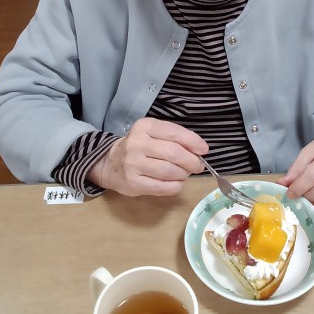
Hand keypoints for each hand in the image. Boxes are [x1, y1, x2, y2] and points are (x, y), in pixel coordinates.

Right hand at [87, 117, 207, 196]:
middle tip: (197, 165)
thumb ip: (174, 138)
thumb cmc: (138, 147)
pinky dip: (176, 186)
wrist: (110, 163)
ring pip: (170, 171)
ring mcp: (133, 164)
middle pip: (174, 153)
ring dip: (184, 174)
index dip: (193, 142)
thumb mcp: (152, 134)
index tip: (203, 149)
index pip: (174, 133)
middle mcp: (137, 143)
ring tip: (185, 173)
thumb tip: (199, 150)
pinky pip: (163, 187)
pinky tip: (176, 182)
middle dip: (191, 161)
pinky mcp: (133, 183)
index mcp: (144, 127)